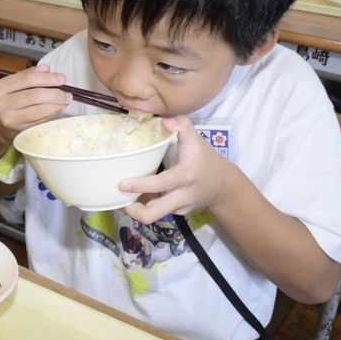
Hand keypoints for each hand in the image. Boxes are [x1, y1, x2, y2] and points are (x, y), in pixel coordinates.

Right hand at [0, 64, 70, 145]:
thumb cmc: (10, 100)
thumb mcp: (15, 84)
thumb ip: (29, 75)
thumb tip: (46, 68)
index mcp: (0, 88)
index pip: (26, 79)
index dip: (46, 78)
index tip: (61, 78)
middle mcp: (1, 104)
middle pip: (33, 96)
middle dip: (54, 93)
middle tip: (67, 92)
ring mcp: (9, 119)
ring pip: (38, 110)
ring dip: (56, 105)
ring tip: (66, 100)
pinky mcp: (18, 130)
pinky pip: (40, 120)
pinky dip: (52, 113)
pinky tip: (57, 108)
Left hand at [119, 116, 239, 223]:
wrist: (224, 186)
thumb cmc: (206, 159)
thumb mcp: (197, 140)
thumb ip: (182, 125)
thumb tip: (163, 122)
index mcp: (184, 177)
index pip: (161, 184)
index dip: (141, 185)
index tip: (122, 184)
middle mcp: (181, 196)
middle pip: (153, 214)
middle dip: (132, 210)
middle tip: (116, 197)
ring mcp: (179, 208)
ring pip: (152, 216)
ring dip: (135, 209)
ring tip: (121, 196)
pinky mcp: (177, 213)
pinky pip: (157, 213)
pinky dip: (145, 206)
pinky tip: (137, 195)